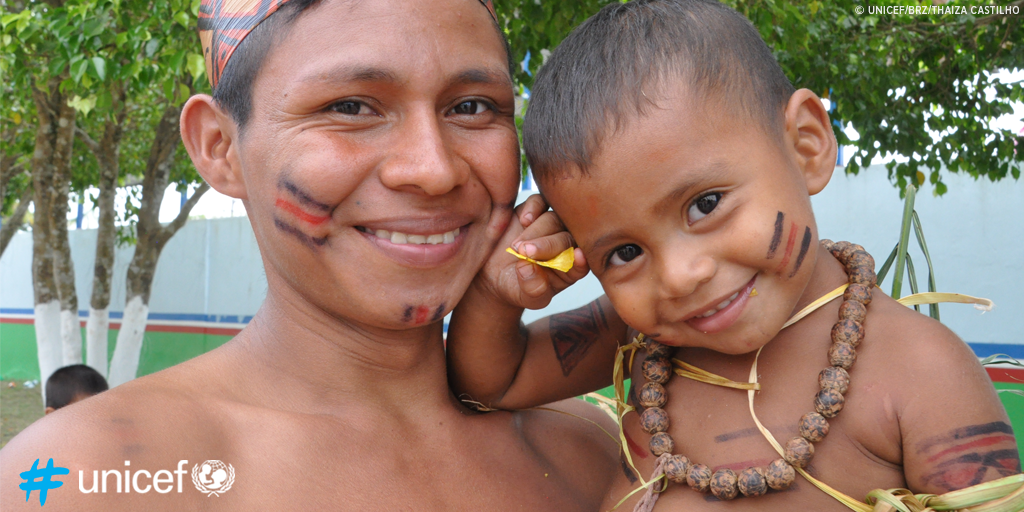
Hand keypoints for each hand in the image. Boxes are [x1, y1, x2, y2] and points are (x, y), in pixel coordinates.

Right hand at [473, 194, 589, 309]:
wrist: (492, 272)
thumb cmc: (515, 287)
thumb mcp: (524, 296)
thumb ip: (532, 289)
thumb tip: (529, 268)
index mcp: (571, 267)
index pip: (583, 262)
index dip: (581, 260)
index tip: (577, 257)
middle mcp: (565, 243)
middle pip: (566, 238)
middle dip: (547, 245)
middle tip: (525, 253)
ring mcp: (551, 224)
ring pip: (553, 219)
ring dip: (535, 232)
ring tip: (516, 247)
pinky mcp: (534, 209)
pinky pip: (541, 201)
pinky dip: (534, 208)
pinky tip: (523, 220)